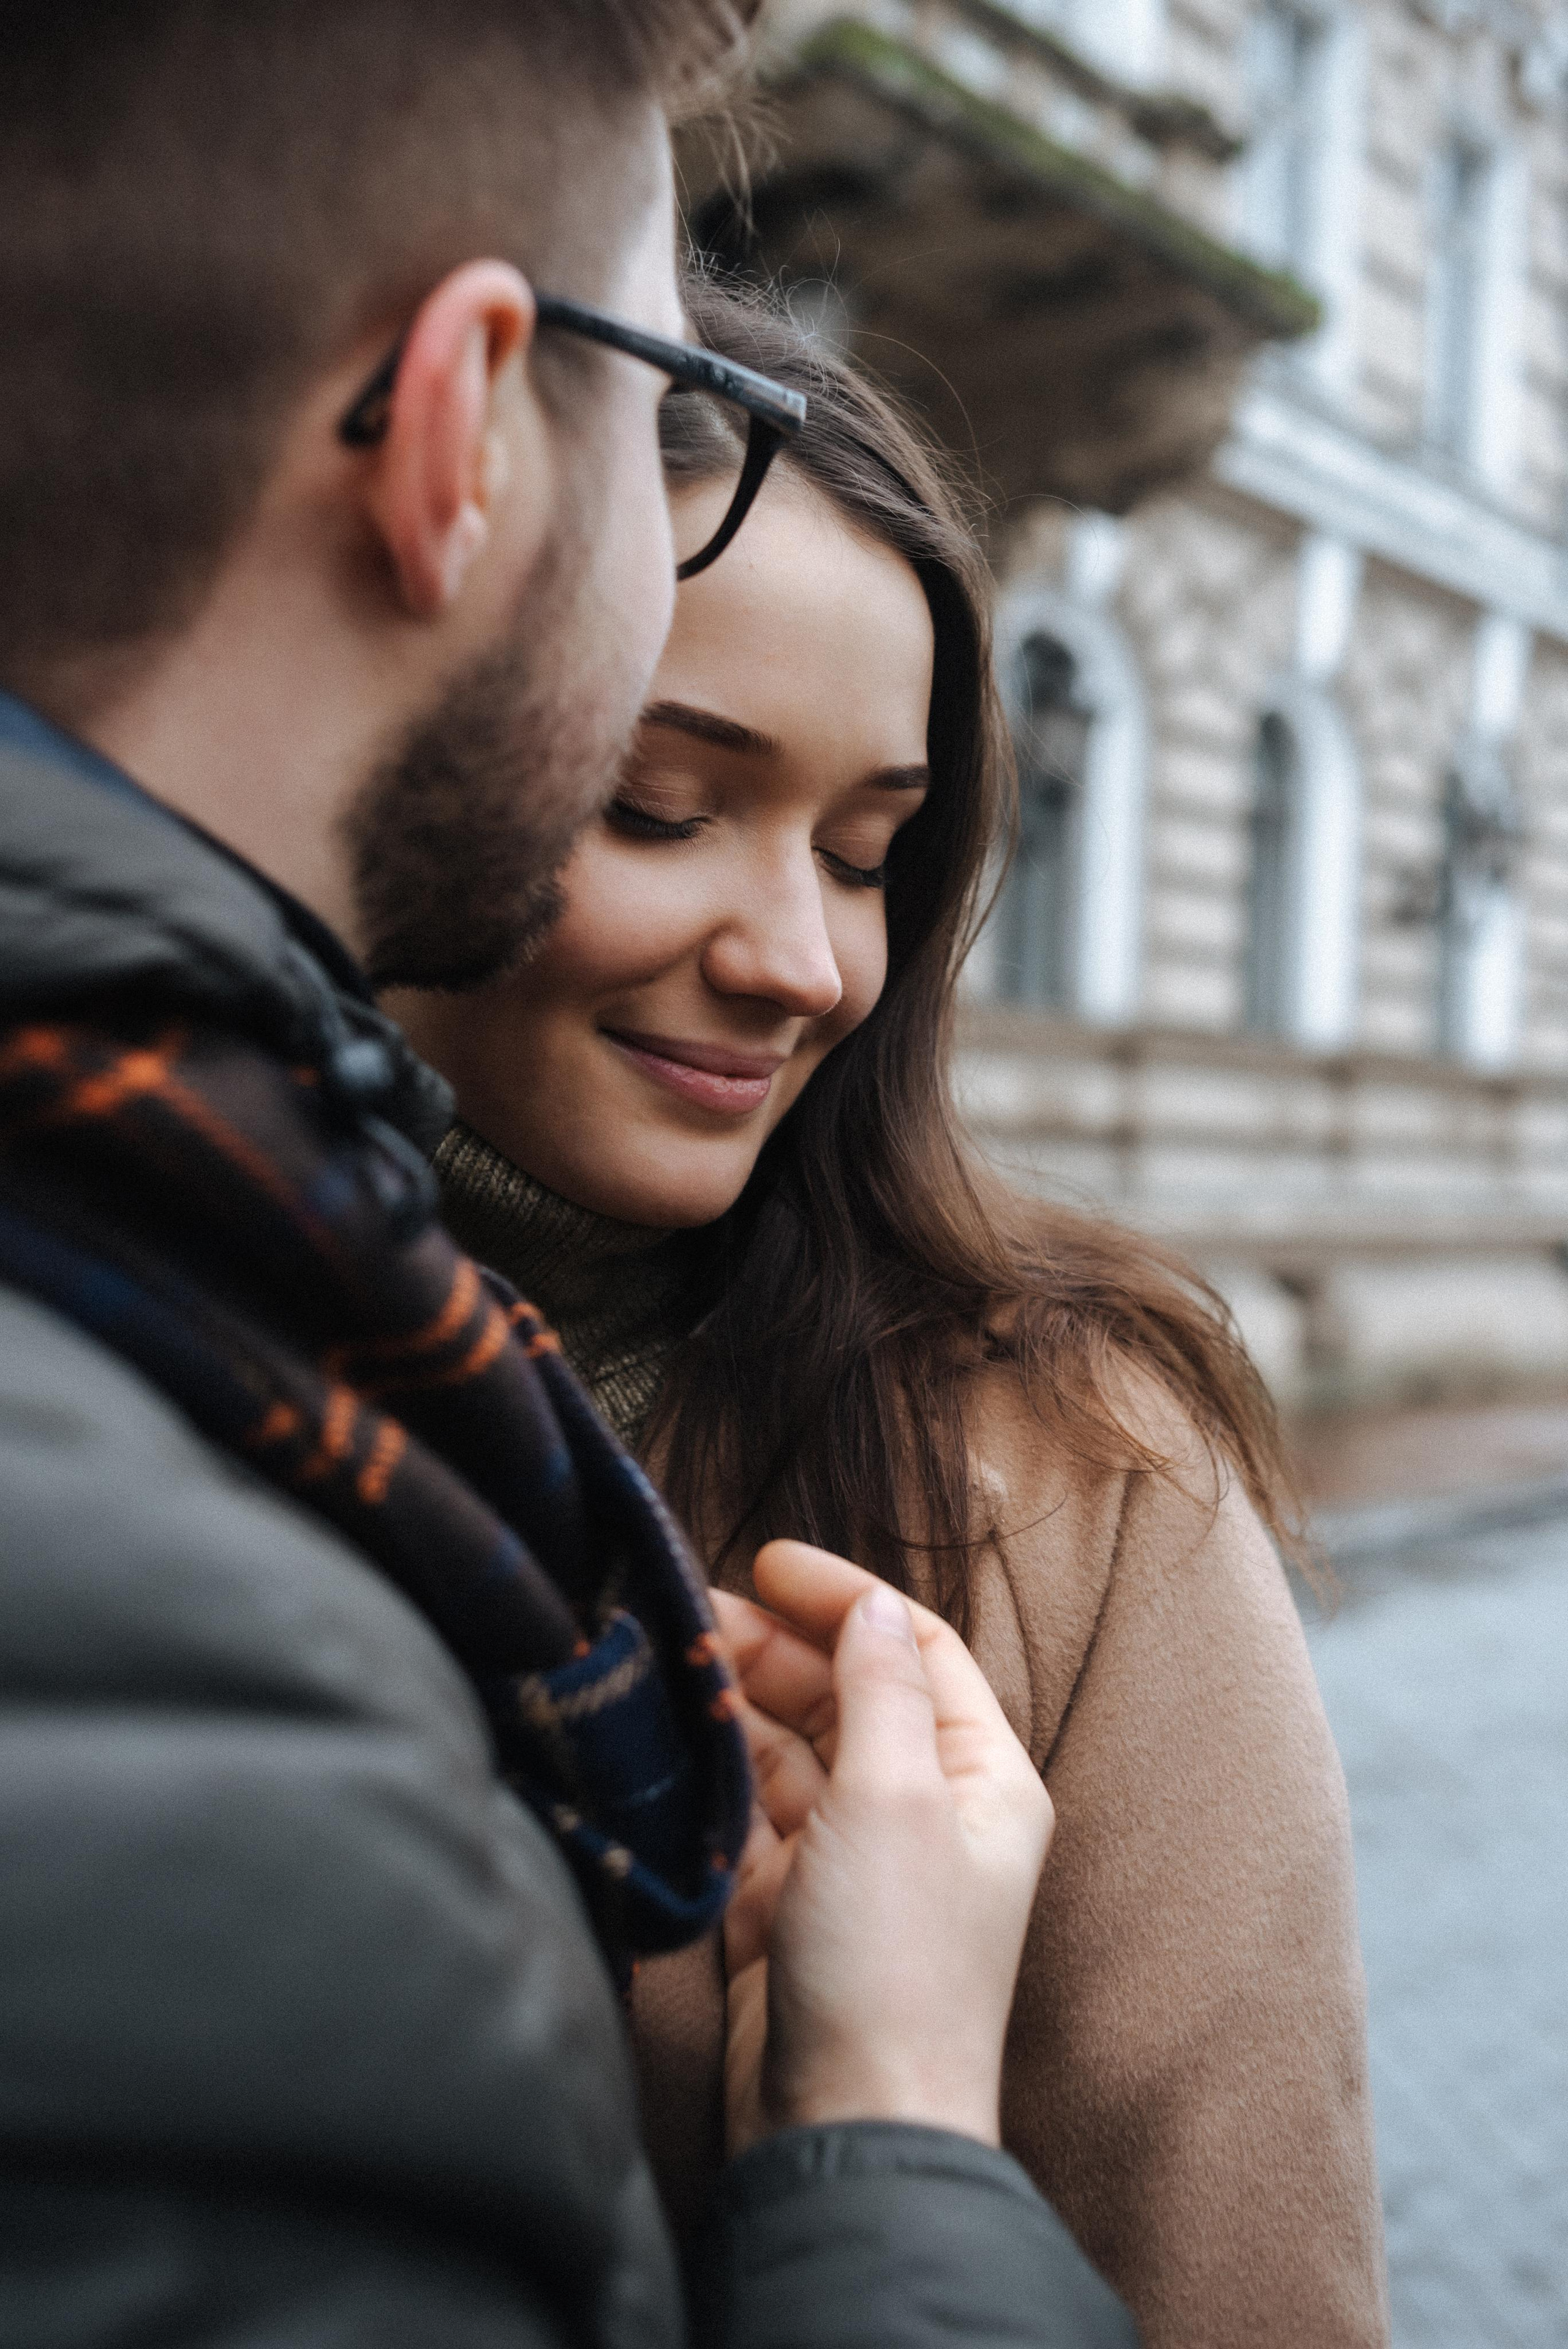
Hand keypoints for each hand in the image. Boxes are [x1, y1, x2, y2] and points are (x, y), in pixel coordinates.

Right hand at [715, 1540, 1052, 2156]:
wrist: (846, 2129)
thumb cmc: (895, 1965)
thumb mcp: (897, 1797)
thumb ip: (879, 1689)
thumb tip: (872, 1604)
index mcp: (981, 1779)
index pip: (915, 1648)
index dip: (846, 1596)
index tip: (767, 1562)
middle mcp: (923, 1812)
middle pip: (845, 1693)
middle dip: (774, 1646)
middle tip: (692, 1610)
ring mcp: (851, 1862)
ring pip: (788, 1751)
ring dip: (735, 1702)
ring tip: (669, 1657)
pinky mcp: (785, 1910)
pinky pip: (746, 1815)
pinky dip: (711, 1773)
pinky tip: (668, 1736)